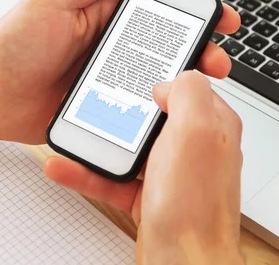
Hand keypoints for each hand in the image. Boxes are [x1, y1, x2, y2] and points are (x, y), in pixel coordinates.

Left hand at [0, 0, 239, 143]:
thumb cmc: (11, 45)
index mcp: (102, 14)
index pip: (156, 9)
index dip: (190, 13)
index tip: (219, 18)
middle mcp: (109, 45)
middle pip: (164, 47)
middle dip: (197, 52)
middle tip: (216, 62)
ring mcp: (106, 78)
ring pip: (154, 78)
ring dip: (180, 83)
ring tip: (197, 92)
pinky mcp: (99, 107)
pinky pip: (133, 109)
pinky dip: (154, 112)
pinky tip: (169, 117)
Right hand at [45, 72, 244, 264]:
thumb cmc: (195, 208)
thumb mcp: (196, 132)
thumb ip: (187, 92)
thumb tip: (169, 81)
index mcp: (211, 124)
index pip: (186, 86)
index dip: (159, 77)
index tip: (132, 71)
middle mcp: (193, 147)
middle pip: (151, 115)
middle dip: (121, 107)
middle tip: (96, 99)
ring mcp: (170, 172)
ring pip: (129, 146)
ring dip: (99, 139)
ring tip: (74, 131)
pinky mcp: (149, 194)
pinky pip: (115, 176)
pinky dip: (90, 171)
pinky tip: (67, 166)